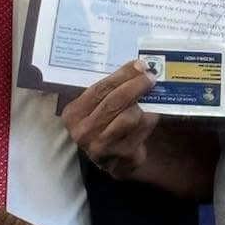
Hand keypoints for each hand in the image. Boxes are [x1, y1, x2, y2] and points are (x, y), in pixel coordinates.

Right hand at [61, 59, 158, 179]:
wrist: (111, 160)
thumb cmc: (104, 125)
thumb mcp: (96, 108)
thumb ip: (109, 90)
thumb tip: (137, 67)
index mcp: (73, 114)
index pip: (99, 89)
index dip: (122, 75)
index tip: (139, 65)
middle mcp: (83, 132)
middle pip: (115, 101)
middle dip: (136, 85)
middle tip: (150, 76)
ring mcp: (102, 146)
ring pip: (130, 115)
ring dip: (143, 105)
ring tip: (148, 101)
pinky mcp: (122, 155)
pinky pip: (142, 129)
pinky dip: (150, 119)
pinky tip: (150, 116)